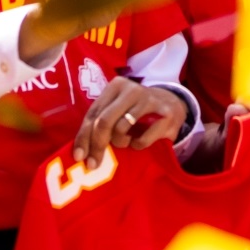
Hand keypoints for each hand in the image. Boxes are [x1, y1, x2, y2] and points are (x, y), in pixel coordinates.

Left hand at [70, 77, 186, 168]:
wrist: (171, 106)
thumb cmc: (135, 111)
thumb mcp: (117, 110)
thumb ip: (99, 123)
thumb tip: (80, 152)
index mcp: (116, 86)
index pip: (93, 113)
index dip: (83, 137)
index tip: (78, 157)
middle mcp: (132, 90)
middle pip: (105, 121)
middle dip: (97, 145)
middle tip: (94, 164)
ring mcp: (149, 100)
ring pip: (121, 129)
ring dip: (119, 143)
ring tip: (125, 141)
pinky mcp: (165, 114)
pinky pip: (141, 139)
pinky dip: (136, 146)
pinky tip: (138, 142)